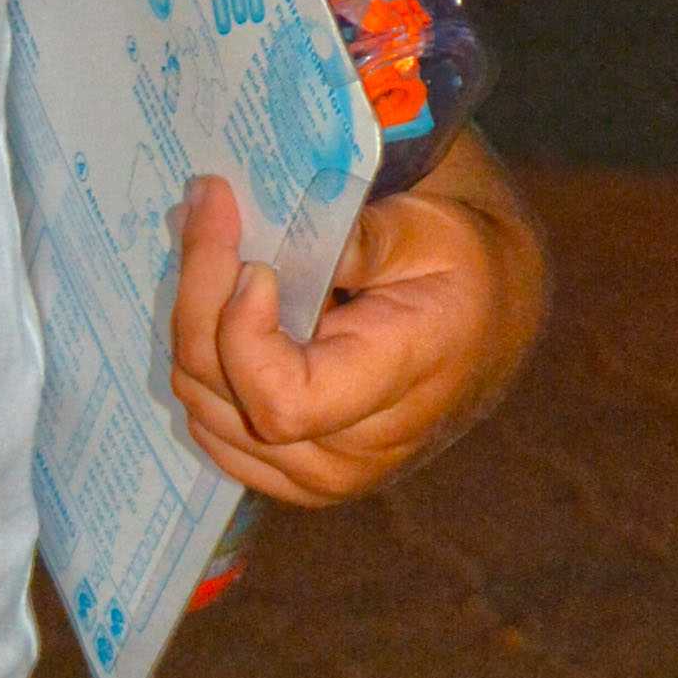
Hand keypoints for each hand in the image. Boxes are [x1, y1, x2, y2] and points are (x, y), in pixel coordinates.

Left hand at [168, 158, 543, 505]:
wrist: (484, 326)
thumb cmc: (459, 270)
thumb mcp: (430, 231)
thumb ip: (364, 239)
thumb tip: (289, 243)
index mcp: (396, 392)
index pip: (281, 401)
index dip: (242, 334)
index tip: (253, 263)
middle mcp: (349, 455)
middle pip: (223, 390)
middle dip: (200, 289)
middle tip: (206, 202)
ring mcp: (311, 475)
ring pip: (200, 400)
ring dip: (192, 313)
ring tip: (211, 232)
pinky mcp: (281, 471)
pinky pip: (206, 418)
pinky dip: (201, 351)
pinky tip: (218, 293)